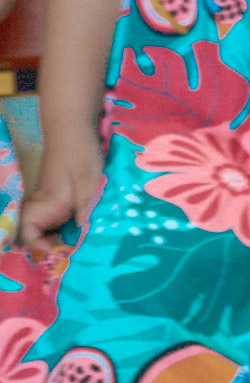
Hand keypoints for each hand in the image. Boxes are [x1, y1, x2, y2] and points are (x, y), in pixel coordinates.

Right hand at [18, 129, 105, 256]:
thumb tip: (82, 234)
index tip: (66, 254)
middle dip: (52, 250)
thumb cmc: (80, 152)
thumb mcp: (88, 181)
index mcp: (46, 205)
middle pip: (36, 238)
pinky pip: (57, 222)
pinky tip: (86, 234)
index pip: (29, 235)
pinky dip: (69, 232)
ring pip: (47, 231)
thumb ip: (85, 207)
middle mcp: (44, 207)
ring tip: (82, 249)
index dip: (43, 249)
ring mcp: (51, 204)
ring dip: (61, 242)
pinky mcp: (60, 200)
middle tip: (76, 256)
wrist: (73, 127)